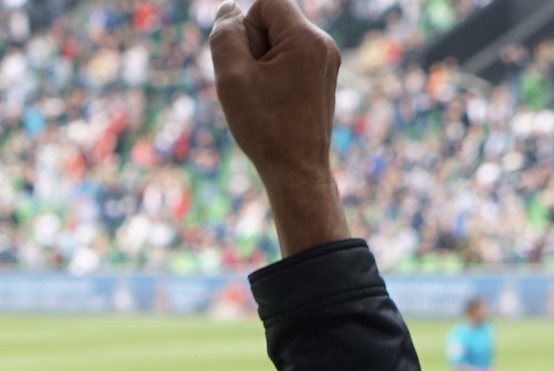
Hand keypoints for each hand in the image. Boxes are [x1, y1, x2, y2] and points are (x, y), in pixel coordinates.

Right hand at [209, 0, 347, 253]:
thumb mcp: (233, 79)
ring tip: (262, 98)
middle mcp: (323, 44)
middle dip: (253, 46)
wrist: (298, 171)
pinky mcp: (323, 79)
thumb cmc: (264, 127)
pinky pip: (290, 61)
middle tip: (251, 85)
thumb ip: (225, 37)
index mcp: (305, 38)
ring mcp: (327, 62)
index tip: (242, 62)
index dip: (244, 28)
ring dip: (261, 65)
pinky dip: (273, 77)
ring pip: (281, 43)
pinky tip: (272, 105)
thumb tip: (228, 11)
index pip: (267, 3)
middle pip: (274, 21)